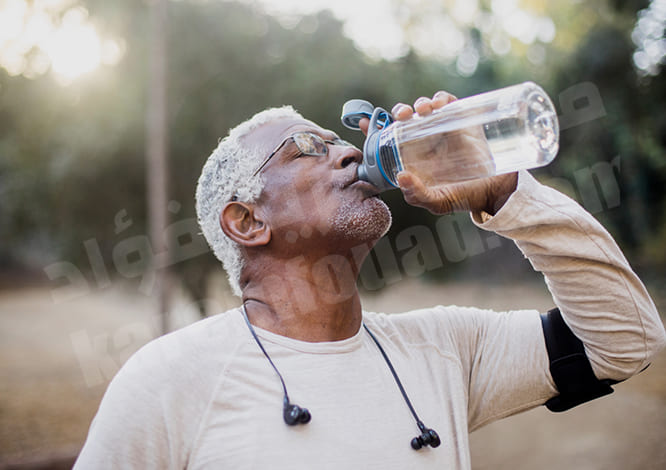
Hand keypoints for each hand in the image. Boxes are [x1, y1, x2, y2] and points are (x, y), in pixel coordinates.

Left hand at [359, 91, 516, 214]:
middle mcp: (425, 140)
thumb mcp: (436, 202)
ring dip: (419, 103)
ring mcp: (443, 129)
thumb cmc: (463, 197)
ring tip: (422, 111)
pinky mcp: (462, 120)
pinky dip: (442, 98)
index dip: (374, 128)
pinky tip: (439, 104)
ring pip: (425, 107)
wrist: (495, 191)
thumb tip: (401, 176)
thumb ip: (417, 194)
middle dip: (400, 111)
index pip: (389, 139)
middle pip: (406, 118)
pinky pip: (449, 102)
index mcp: (413, 157)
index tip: (363, 123)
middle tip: (403, 116)